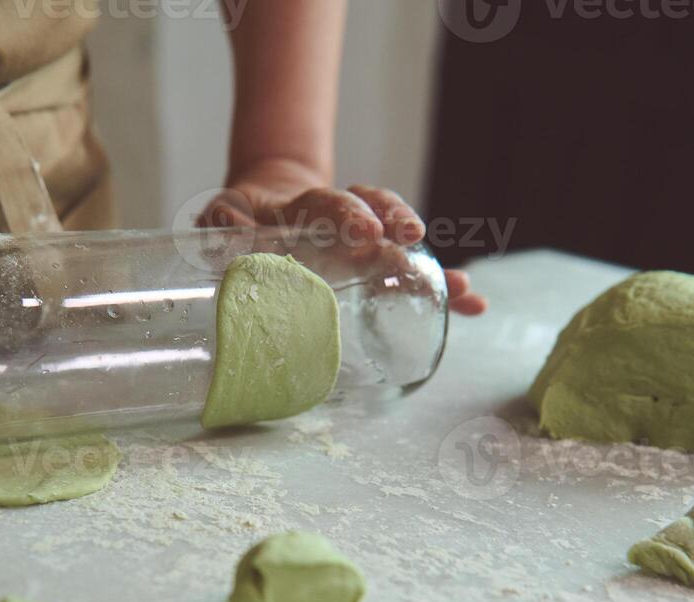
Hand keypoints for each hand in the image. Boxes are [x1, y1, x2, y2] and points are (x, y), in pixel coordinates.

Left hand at [200, 159, 488, 316]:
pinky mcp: (373, 265)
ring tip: (459, 288)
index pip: (332, 202)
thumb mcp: (225, 214)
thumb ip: (220, 218)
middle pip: (379, 214)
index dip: (351, 213)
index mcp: (306, 207)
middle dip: (398, 227)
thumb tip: (223, 221)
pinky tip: (472, 307)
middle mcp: (343, 219)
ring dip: (432, 264)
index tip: (366, 231)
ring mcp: (362, 241)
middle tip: (412, 243)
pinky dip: (443, 291)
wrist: (262, 207)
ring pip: (403, 243)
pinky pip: (413, 276)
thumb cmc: (242, 218)